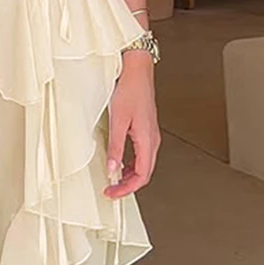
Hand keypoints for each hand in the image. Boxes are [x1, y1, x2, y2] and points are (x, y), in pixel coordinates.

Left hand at [104, 51, 160, 199]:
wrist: (137, 71)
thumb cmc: (130, 90)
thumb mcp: (118, 121)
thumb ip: (115, 147)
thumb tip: (113, 168)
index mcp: (148, 140)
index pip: (141, 176)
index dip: (127, 189)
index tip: (112, 193)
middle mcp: (152, 140)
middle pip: (144, 174)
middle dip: (128, 186)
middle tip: (111, 191)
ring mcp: (151, 135)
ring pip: (144, 165)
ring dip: (130, 177)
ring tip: (114, 181)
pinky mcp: (146, 130)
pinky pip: (142, 155)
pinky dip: (131, 165)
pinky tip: (121, 165)